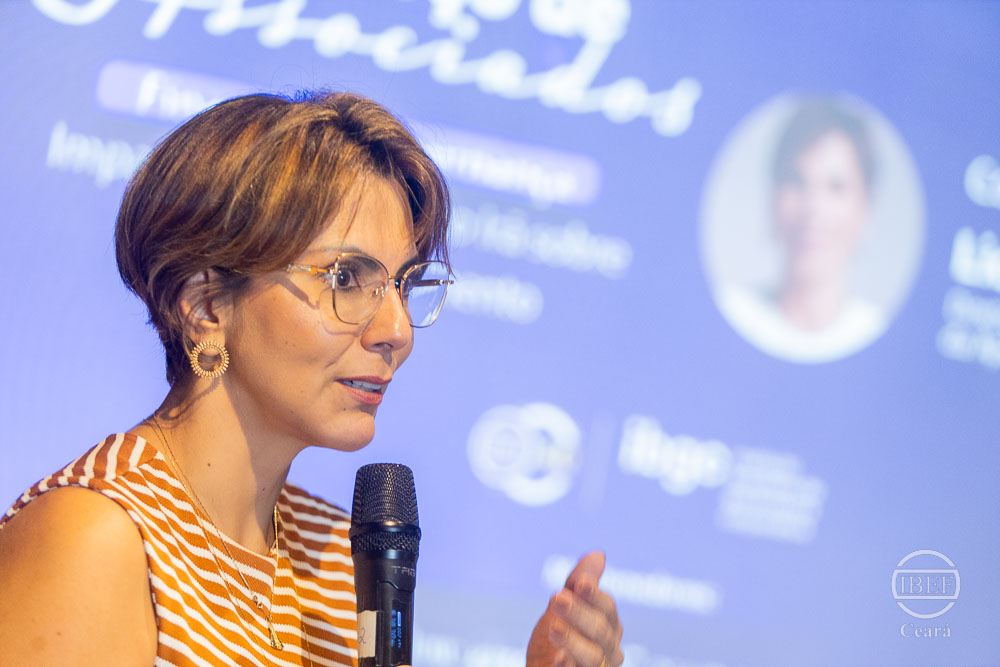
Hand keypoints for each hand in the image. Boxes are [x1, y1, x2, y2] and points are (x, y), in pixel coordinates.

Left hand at [526, 551, 623, 666]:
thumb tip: (598, 554)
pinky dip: (569, 666)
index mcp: (608, 626)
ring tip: (553, 627)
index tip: (579, 582)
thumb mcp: (562, 608)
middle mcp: (608, 650)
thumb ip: (577, 584)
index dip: (594, 595)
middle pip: (600, 630)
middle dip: (579, 613)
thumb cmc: (555, 638)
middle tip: (556, 599)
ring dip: (572, 640)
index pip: (606, 607)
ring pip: (592, 656)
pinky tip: (558, 658)